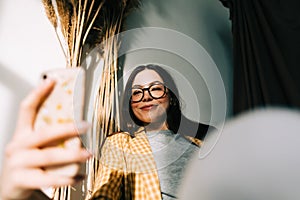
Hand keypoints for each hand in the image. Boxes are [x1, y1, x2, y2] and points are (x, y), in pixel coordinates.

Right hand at [0, 79, 90, 199]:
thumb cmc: (27, 165)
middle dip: (68, 128)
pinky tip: (80, 176)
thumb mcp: (33, 148)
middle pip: (44, 133)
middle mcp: (17, 147)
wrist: (8, 191)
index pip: (27, 109)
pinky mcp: (22, 181)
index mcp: (21, 134)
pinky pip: (50, 179)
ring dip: (73, 155)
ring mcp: (17, 164)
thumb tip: (78, 125)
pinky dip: (68, 178)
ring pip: (50, 156)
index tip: (52, 81)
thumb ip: (49, 138)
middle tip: (86, 126)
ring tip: (90, 153)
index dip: (38, 93)